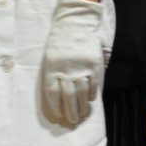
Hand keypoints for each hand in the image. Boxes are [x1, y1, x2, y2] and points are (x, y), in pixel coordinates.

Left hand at [39, 0, 104, 126]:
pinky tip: (90, 100)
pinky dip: (92, 95)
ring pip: (82, 94)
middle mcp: (66, 70)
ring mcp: (81, 68)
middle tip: (72, 121)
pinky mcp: (94, 66)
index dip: (56, 107)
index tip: (59, 115)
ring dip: (82, 107)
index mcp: (52, 68)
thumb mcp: (51, 57)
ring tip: (82, 115)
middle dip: (70, 112)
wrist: (76, 24)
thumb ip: (54, 75)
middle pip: (68, 97)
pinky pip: (94, 85)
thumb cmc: (60, 43)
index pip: (52, 93)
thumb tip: (59, 97)